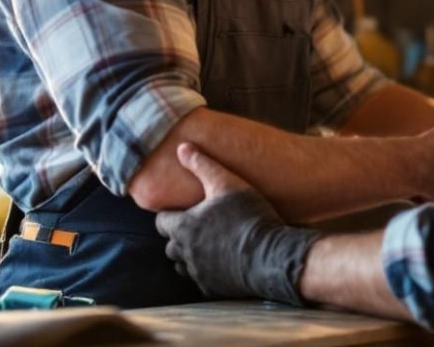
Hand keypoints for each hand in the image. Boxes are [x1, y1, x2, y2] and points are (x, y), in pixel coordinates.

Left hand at [155, 143, 319, 305]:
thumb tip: (182, 147)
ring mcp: (199, 272)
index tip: (182, 210)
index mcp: (184, 227)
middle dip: (178, 236)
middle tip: (196, 226)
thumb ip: (202, 164)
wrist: (271, 254)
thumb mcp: (226, 182)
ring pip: (182, 265)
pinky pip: (202, 281)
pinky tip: (221, 262)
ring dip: (189, 255)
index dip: (170, 214)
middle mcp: (186, 252)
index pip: (161, 222)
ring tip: (206, 244)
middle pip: (170, 246)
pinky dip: (207, 272)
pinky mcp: (214, 287)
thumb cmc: (248, 215)